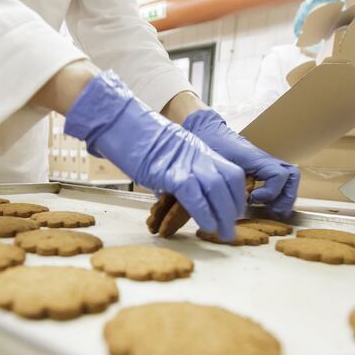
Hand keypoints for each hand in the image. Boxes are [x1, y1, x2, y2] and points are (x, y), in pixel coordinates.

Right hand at [64, 71, 244, 239]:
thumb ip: (177, 168)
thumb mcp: (166, 151)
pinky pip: (195, 196)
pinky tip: (207, 226)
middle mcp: (198, 155)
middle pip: (229, 181)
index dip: (236, 194)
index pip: (230, 172)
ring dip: (223, 215)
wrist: (119, 120)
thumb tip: (176, 189)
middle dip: (233, 208)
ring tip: (223, 233)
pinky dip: (204, 213)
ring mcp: (185, 162)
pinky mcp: (170, 172)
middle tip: (230, 229)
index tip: (232, 211)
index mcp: (198, 150)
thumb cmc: (134, 136)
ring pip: (218, 189)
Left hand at [183, 109, 299, 218]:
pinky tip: (259, 203)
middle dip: (286, 198)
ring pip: (289, 179)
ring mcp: (264, 165)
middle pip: (292, 177)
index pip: (279, 175)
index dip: (270, 192)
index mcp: (256, 159)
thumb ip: (228, 182)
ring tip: (269, 210)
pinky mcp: (260, 169)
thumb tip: (234, 204)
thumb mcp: (217, 164)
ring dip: (283, 197)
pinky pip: (277, 181)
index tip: (251, 199)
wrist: (208, 132)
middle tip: (272, 211)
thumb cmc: (211, 145)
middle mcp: (265, 161)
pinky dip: (275, 194)